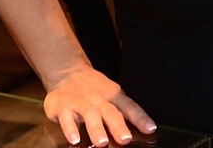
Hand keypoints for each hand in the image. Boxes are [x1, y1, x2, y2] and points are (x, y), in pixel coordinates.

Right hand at [42, 66, 156, 145]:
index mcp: (113, 96)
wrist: (67, 71)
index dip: (141, 118)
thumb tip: (142, 129)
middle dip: (118, 126)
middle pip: (110, 112)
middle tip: (126, 139)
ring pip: (90, 114)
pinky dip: (70, 129)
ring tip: (102, 142)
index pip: (129, 107)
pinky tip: (74, 140)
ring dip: (96, 128)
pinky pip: (66, 118)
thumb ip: (122, 112)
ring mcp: (80, 102)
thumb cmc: (93, 88)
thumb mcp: (111, 95)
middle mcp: (98, 99)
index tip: (150, 129)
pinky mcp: (62, 106)